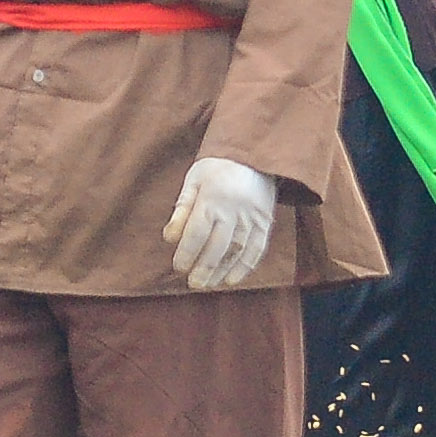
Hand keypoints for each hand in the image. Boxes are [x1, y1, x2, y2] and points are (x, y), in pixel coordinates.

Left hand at [166, 156, 277, 288]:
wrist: (254, 152)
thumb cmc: (217, 167)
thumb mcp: (193, 180)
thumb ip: (182, 209)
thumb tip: (170, 238)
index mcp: (212, 197)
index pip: (197, 232)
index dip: (187, 252)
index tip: (179, 267)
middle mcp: (234, 208)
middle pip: (218, 245)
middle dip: (204, 268)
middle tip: (193, 284)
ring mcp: (253, 216)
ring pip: (237, 250)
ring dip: (223, 270)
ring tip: (209, 284)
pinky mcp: (266, 221)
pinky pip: (257, 248)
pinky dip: (245, 267)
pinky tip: (232, 280)